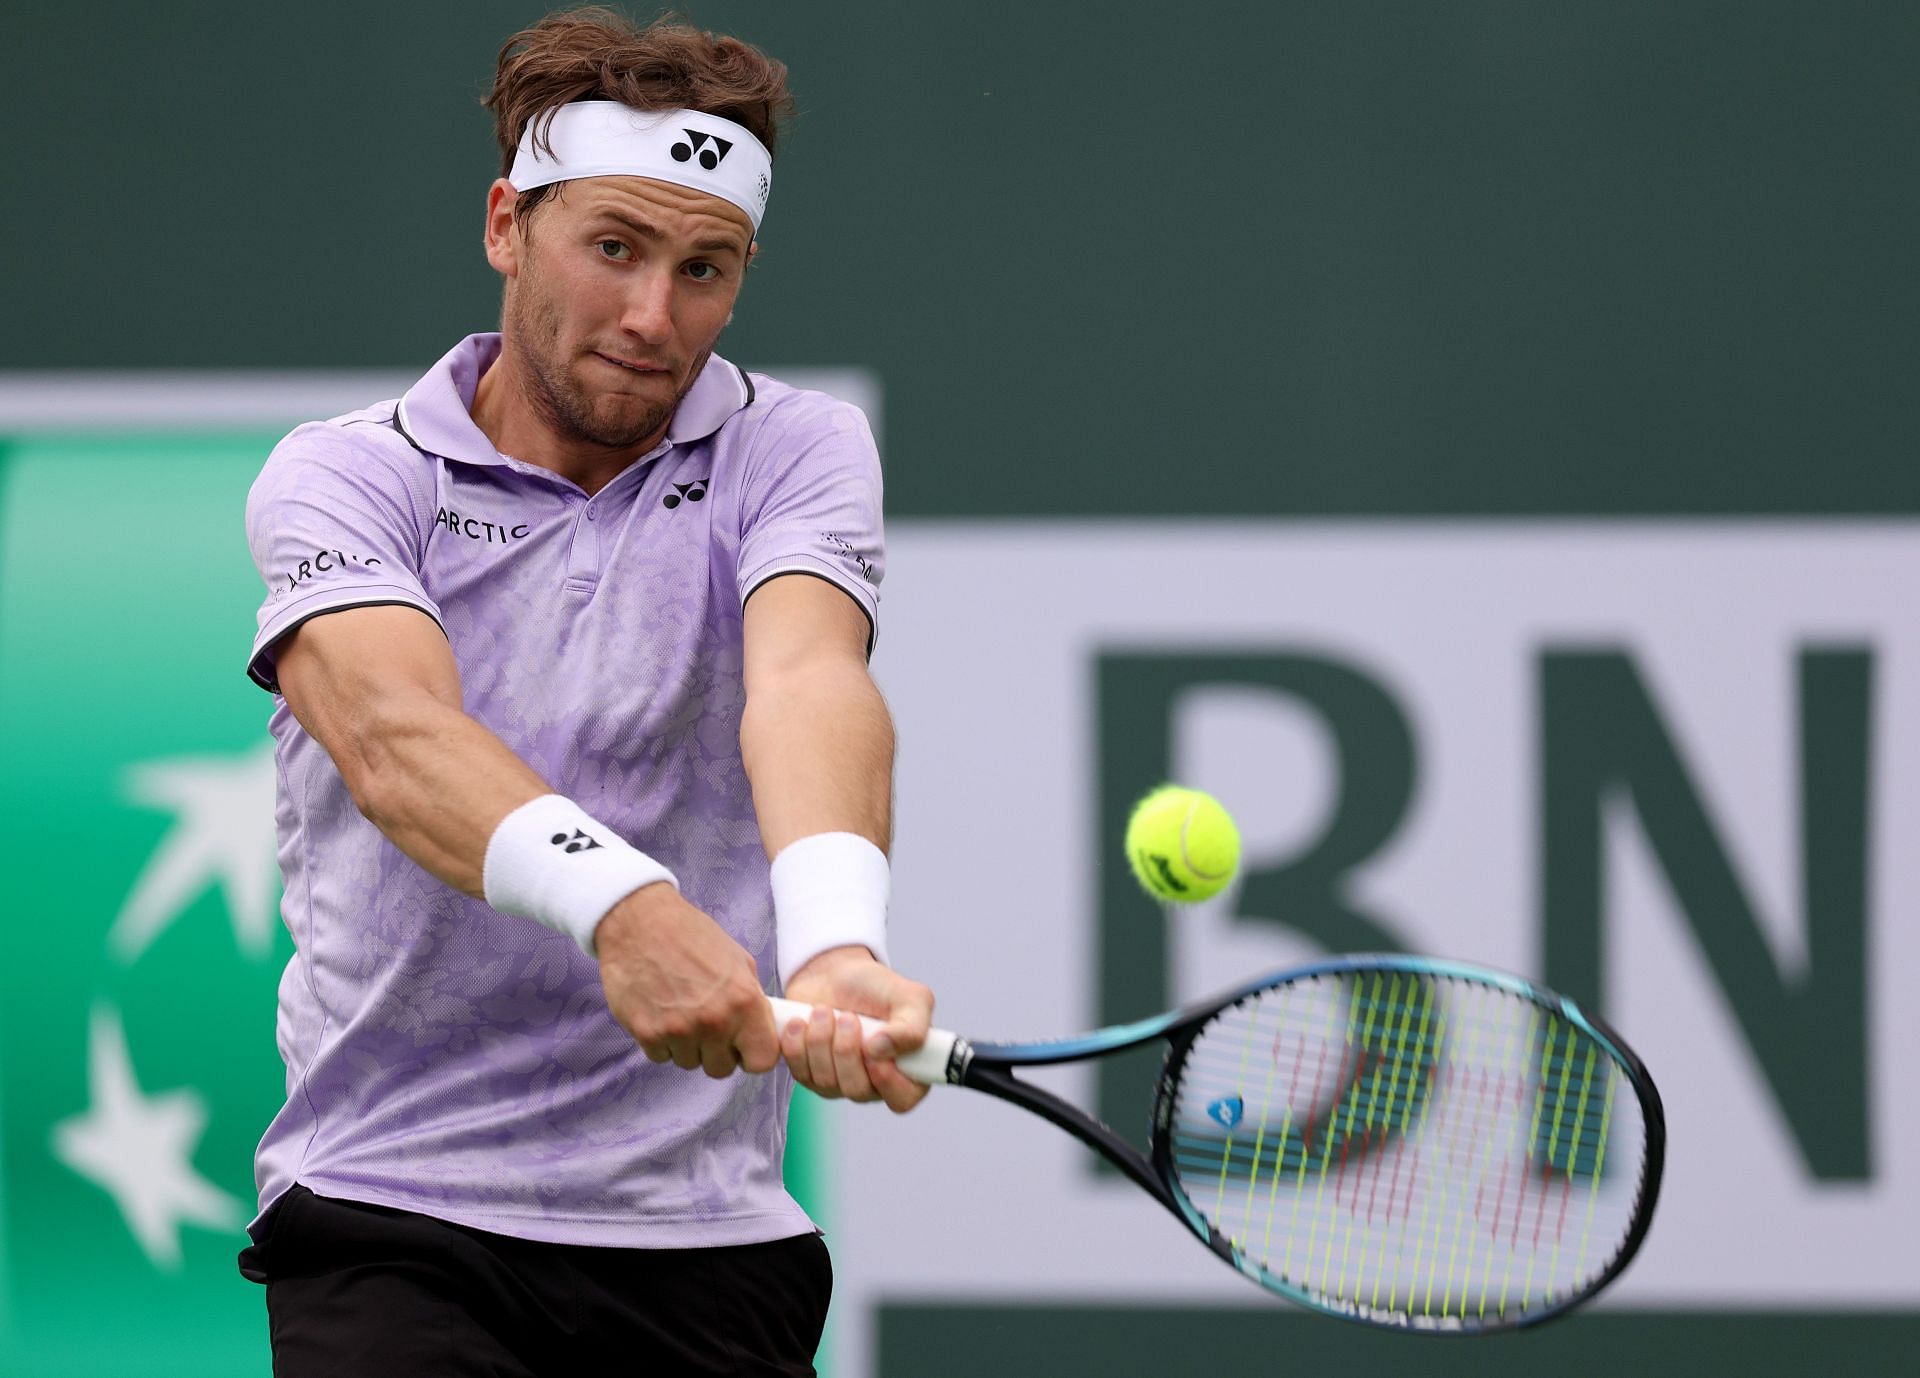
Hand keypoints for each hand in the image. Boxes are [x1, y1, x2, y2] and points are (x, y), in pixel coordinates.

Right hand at [596, 883, 778, 1078]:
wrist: (640, 923)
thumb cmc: (691, 935)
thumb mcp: (737, 959)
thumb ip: (751, 998)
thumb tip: (759, 1027)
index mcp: (744, 1002)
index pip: (762, 1061)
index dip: (753, 1055)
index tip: (743, 1046)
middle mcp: (714, 1022)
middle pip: (722, 1069)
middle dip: (716, 1052)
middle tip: (706, 1025)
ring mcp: (679, 1031)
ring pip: (689, 1063)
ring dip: (687, 1045)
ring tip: (680, 1011)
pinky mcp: (648, 1033)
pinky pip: (661, 1057)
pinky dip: (661, 1041)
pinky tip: (660, 1011)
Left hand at [780, 946, 934, 1112]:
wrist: (834, 973)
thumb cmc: (876, 987)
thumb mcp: (909, 997)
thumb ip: (911, 1027)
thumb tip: (880, 1050)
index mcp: (906, 1069)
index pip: (903, 1099)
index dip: (888, 1083)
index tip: (874, 1052)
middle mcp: (874, 1083)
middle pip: (857, 1090)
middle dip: (847, 1050)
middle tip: (848, 1017)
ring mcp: (840, 1083)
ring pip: (826, 1082)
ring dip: (821, 1041)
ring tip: (824, 1010)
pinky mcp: (810, 1075)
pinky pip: (800, 1073)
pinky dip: (797, 1044)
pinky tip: (801, 1022)